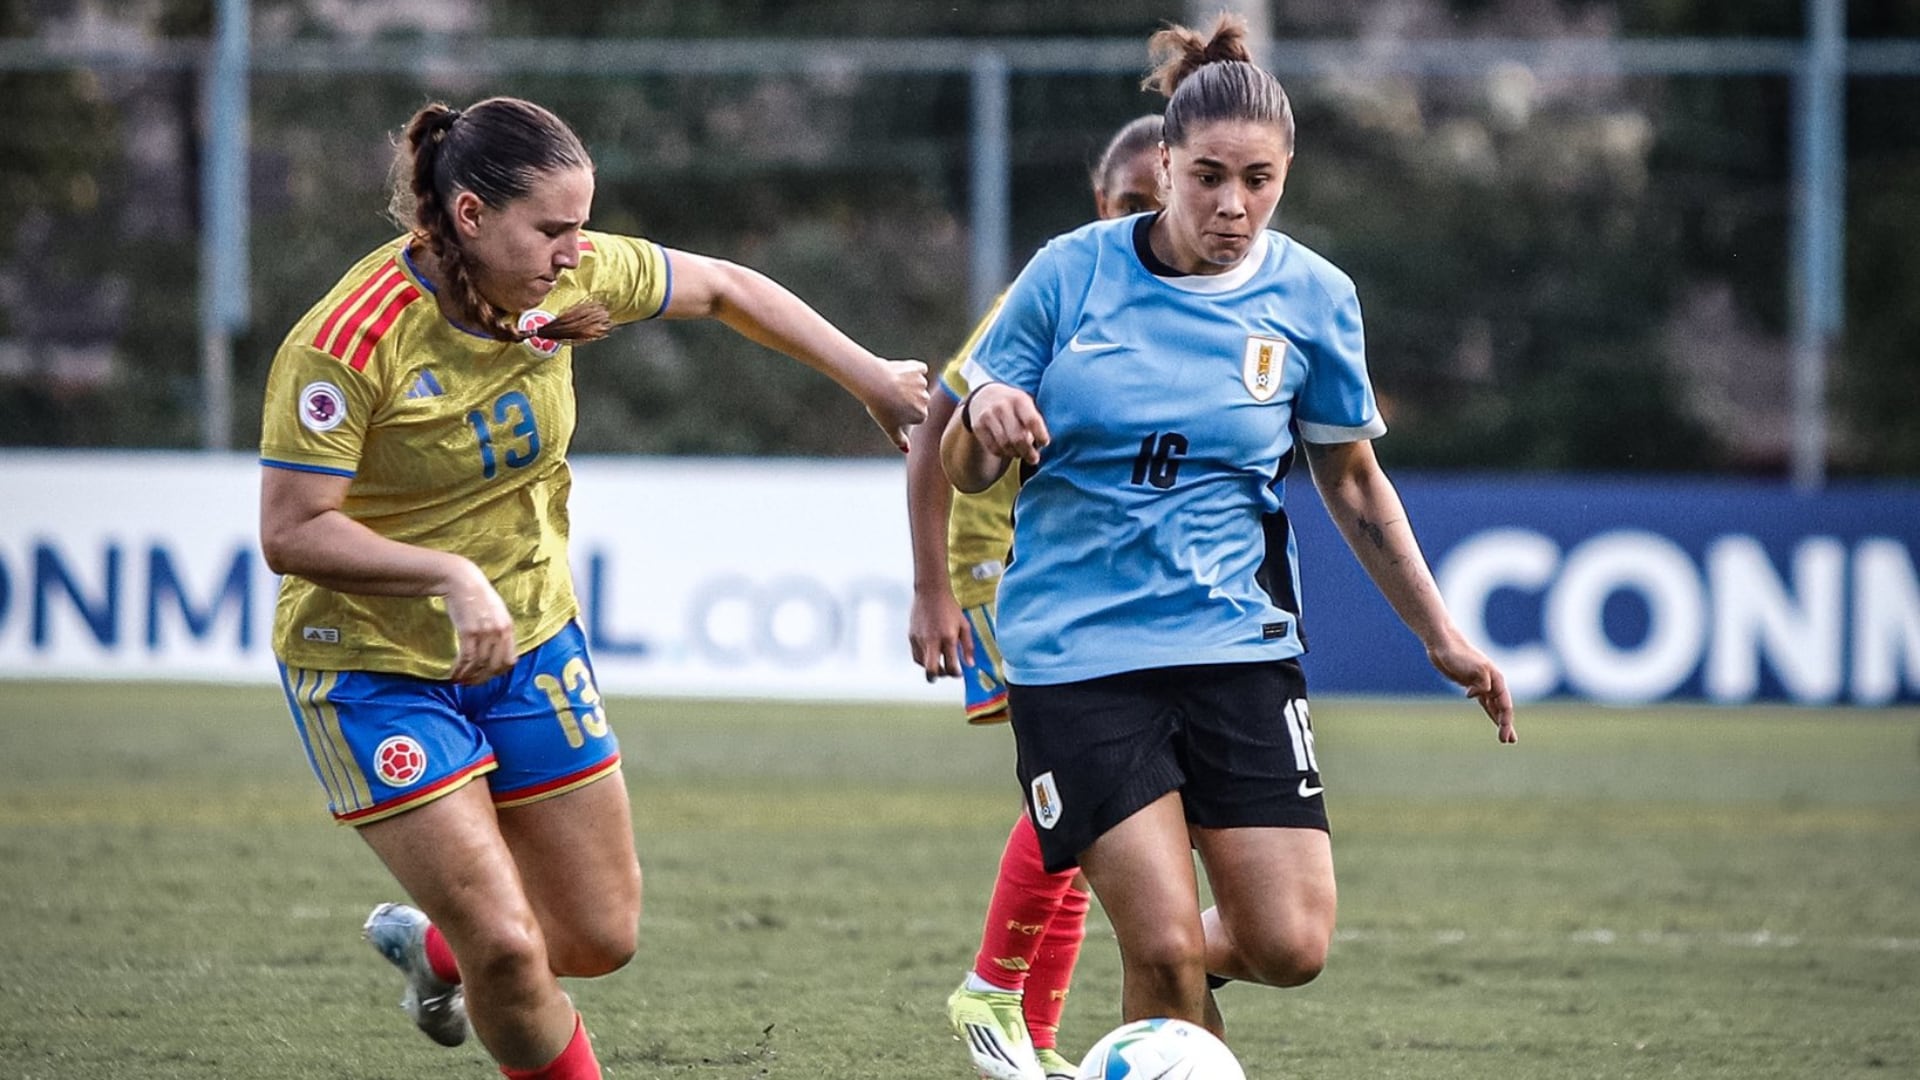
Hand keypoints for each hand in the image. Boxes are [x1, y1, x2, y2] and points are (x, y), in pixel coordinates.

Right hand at [441, 560, 516, 684]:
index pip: (510, 661)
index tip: (486, 677)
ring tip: (459, 681)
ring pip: (479, 664)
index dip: (498, 673)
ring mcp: (485, 632)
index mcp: (509, 628)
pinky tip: (453, 674)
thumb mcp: (496, 613)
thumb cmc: (477, 597)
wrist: (461, 581)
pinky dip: (460, 669)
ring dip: (468, 676)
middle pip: (495, 666)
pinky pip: (466, 658)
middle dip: (482, 679)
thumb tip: (496, 653)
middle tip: (470, 684)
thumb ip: (499, 631)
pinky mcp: (469, 631)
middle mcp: (500, 631)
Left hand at [865, 358, 930, 451]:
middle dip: (906, 397)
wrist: (874, 384)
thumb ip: (899, 440)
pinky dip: (912, 369)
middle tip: (889, 396)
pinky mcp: (917, 369)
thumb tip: (907, 450)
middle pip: (917, 399)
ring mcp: (922, 384)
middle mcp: (926, 400)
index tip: (891, 408)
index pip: (914, 414)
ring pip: (917, 384)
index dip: (901, 411)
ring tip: (891, 384)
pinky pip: (919, 369)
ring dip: (907, 383)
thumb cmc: (880, 407)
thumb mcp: (889, 428)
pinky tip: (901, 372)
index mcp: (921, 416)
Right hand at [909, 587, 974, 682]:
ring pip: (923, 664)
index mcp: (948, 638)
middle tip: (945, 674)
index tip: (958, 672)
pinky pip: (916, 656)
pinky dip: (924, 660)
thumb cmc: (949, 608)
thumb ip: (968, 646)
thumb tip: (970, 664)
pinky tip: (931, 655)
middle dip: (939, 677)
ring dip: (932, 667)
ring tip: (940, 662)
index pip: (951, 665)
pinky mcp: (911, 637)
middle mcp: (932, 640)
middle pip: (932, 670)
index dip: (955, 674)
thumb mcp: (964, 625)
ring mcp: (920, 639)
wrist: (930, 592)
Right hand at [967, 383, 1048, 464]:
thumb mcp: (1026, 404)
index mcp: (1019, 399)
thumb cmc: (1014, 405)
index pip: (1032, 421)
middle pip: (1018, 437)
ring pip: (1005, 445)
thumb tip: (1038, 445)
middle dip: (1028, 452)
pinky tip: (1008, 451)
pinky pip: (993, 448)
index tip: (1044, 443)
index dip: (1040, 435)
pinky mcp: (978, 426)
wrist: (985, 396)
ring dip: (1016, 454)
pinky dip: (1003, 453)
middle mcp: (1002, 406)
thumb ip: (1034, 422)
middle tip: (1034, 459)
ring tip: (1021, 454)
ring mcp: (988, 416)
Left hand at [1427, 633, 1515, 742]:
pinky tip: (1492, 717)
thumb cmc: (1458, 654)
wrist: (1443, 644)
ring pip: (1494, 706)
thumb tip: (1476, 695)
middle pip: (1502, 708)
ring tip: (1505, 736)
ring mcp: (1481, 684)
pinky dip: (1489, 710)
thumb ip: (1482, 683)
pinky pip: (1484, 701)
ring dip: (1499, 719)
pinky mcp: (1470, 684)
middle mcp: (1492, 682)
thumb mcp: (1474, 668)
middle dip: (1506, 725)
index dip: (1506, 722)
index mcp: (1496, 679)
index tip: (1504, 738)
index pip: (1505, 705)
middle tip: (1508, 742)